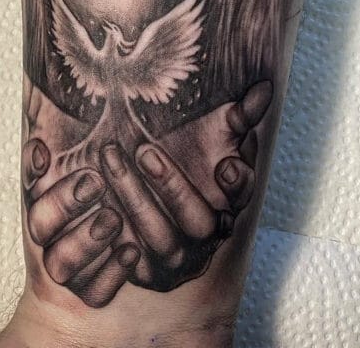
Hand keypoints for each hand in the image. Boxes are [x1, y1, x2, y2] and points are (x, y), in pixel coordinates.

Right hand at [22, 139, 140, 307]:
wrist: (120, 252)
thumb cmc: (104, 183)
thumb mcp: (84, 156)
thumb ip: (64, 134)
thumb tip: (41, 102)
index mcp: (43, 208)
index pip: (28, 196)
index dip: (36, 177)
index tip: (48, 152)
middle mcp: (50, 241)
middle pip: (39, 225)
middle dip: (65, 205)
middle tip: (95, 181)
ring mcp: (72, 271)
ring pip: (63, 266)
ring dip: (86, 242)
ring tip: (113, 218)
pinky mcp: (95, 291)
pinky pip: (95, 293)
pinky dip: (111, 274)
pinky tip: (131, 252)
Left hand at [102, 79, 271, 291]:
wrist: (140, 183)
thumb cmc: (184, 153)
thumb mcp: (210, 131)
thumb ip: (237, 114)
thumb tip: (265, 88)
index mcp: (229, 200)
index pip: (242, 196)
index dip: (237, 184)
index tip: (226, 163)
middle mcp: (207, 235)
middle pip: (199, 222)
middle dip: (172, 187)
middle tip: (144, 150)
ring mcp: (176, 258)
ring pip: (159, 239)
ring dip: (133, 198)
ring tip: (109, 157)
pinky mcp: (143, 271)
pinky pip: (127, 261)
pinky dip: (111, 232)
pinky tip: (94, 200)